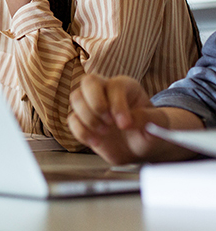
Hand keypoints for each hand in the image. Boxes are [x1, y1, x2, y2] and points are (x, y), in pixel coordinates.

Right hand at [68, 74, 201, 163]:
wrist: (140, 148)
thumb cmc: (150, 132)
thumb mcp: (158, 125)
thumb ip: (148, 119)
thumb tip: (131, 121)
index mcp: (125, 87)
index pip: (114, 85)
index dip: (117, 104)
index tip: (125, 125)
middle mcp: (105, 92)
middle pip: (88, 82)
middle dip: (95, 103)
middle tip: (108, 123)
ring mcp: (91, 106)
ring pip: (76, 98)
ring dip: (88, 118)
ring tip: (104, 132)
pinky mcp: (82, 121)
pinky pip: (72, 120)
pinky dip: (82, 132)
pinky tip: (97, 142)